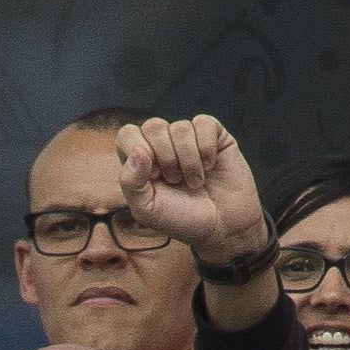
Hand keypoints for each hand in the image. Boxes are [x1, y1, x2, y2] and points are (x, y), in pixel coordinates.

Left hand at [116, 115, 266, 262]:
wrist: (221, 226)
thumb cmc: (180, 219)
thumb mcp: (146, 209)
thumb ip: (131, 182)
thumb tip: (137, 150)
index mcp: (140, 161)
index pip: (127, 134)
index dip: (138, 150)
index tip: (153, 177)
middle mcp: (162, 146)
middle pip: (153, 125)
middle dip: (165, 157)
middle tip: (175, 181)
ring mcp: (188, 139)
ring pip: (180, 127)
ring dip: (188, 160)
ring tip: (194, 182)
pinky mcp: (214, 135)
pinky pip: (204, 123)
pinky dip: (206, 148)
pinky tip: (210, 167)